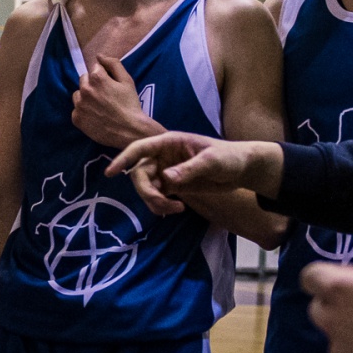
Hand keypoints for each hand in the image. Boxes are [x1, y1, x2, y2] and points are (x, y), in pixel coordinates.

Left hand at [71, 56, 158, 149]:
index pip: (94, 69)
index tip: (111, 85)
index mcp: (96, 78)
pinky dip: (83, 111)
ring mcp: (79, 105)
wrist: (129, 130)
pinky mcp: (76, 119)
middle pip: (84, 80)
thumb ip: (113, 64)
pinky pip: (76, 110)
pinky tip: (95, 116)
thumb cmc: (130, 104)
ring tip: (99, 106)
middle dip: (92, 84)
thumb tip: (99, 55)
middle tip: (105, 96)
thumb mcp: (127, 80)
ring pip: (78, 94)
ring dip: (85, 97)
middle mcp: (84, 90)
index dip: (104, 76)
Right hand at [106, 133, 281, 214]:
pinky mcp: (172, 185)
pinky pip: (157, 197)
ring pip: (147, 188)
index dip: (123, 159)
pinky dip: (161, 206)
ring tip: (176, 209)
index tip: (110, 173)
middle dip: (147, 192)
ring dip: (154, 202)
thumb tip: (166, 179)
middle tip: (164, 205)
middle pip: (139, 174)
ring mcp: (166, 171)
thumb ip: (189, 169)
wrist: (242, 169)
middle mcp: (163, 156)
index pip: (139, 149)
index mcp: (169, 143)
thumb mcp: (212, 161)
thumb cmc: (229, 157)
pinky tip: (176, 209)